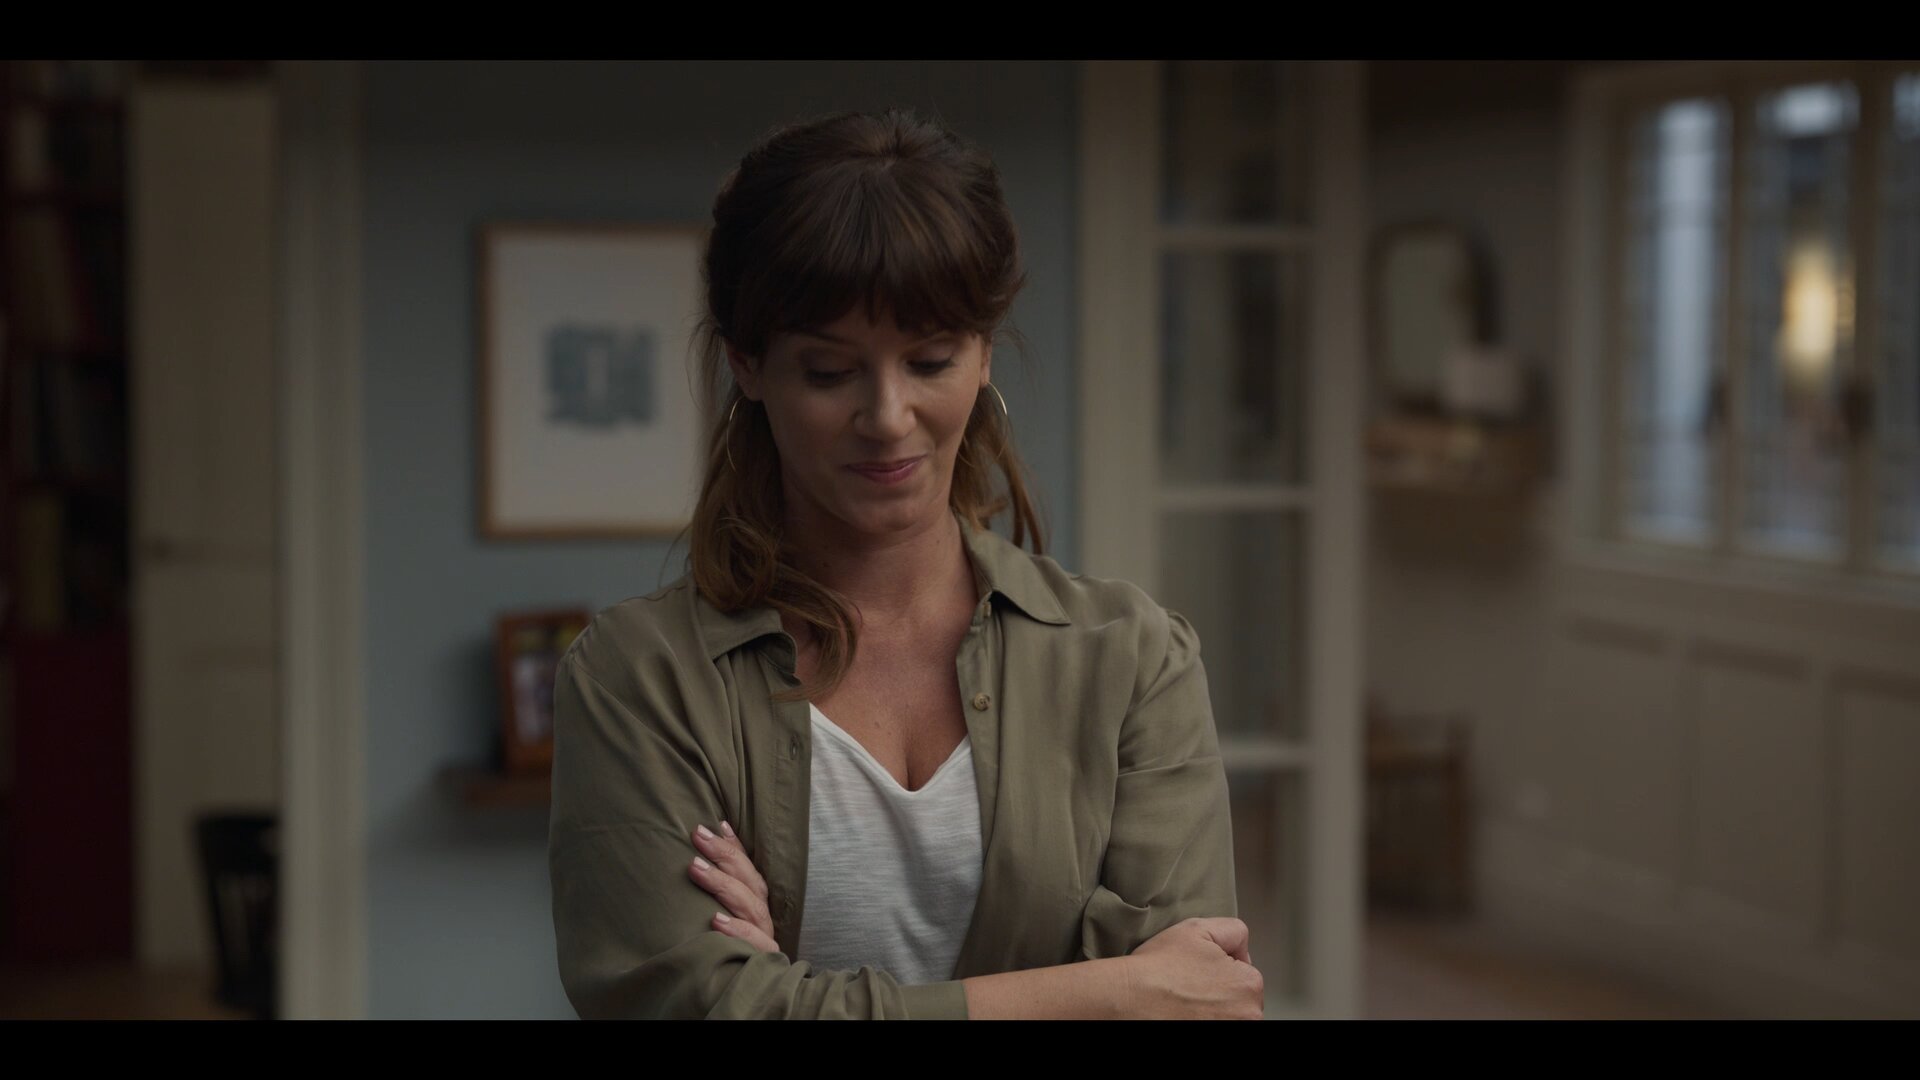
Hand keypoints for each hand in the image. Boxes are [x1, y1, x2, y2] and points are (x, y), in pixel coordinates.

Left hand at [688, 821, 781, 954]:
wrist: (747, 996)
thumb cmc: (724, 951)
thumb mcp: (719, 915)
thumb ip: (716, 893)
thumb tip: (695, 856)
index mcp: (755, 904)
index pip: (748, 869)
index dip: (733, 846)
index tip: (713, 824)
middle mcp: (763, 918)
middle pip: (750, 881)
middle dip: (724, 856)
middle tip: (697, 836)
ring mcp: (764, 939)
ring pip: (751, 906)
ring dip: (722, 884)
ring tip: (695, 867)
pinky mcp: (762, 960)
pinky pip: (753, 944)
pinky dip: (736, 930)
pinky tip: (715, 920)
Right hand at [1119, 917, 1264, 1019]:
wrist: (1128, 998)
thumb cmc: (1158, 968)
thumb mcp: (1198, 929)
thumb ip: (1233, 931)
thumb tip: (1242, 948)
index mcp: (1249, 985)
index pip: (1245, 974)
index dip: (1220, 968)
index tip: (1198, 971)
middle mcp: (1248, 1016)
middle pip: (1240, 1001)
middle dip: (1220, 993)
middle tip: (1190, 988)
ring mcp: (1230, 1031)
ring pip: (1228, 1017)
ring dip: (1212, 1012)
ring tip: (1185, 1005)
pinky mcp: (1216, 1044)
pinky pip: (1214, 1025)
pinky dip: (1202, 1021)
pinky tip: (1183, 1015)